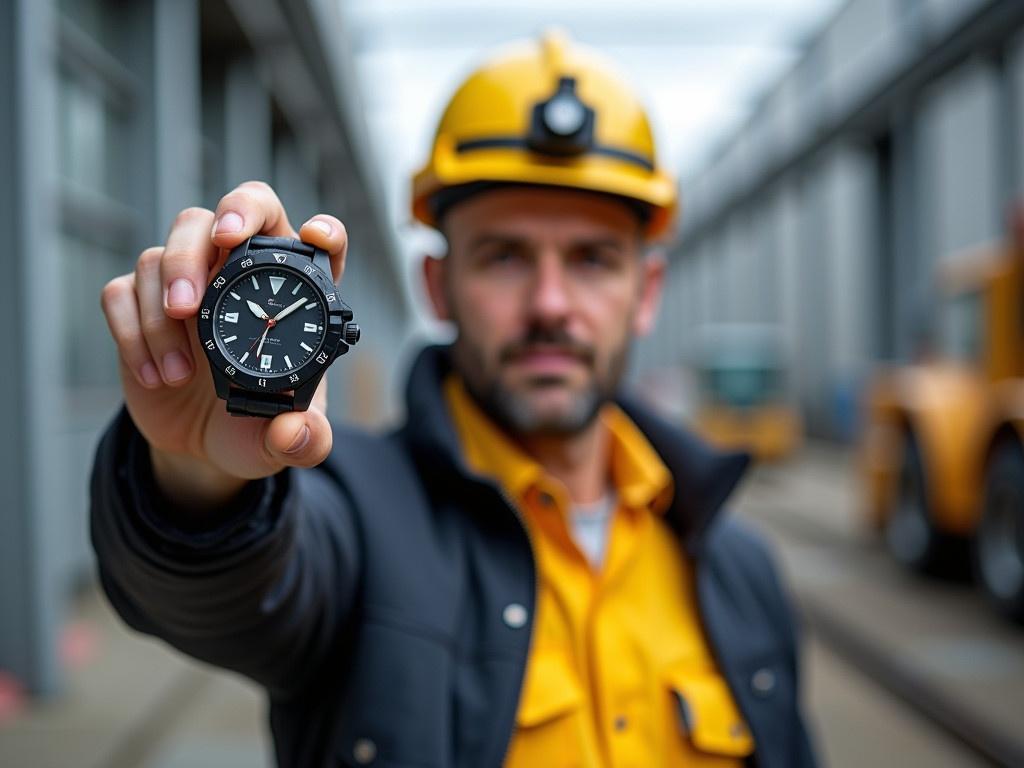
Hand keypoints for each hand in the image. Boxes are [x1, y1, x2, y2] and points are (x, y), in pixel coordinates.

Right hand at [100, 181, 349, 507]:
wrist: (201, 448)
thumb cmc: (253, 429)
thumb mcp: (286, 443)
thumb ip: (304, 440)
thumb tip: (295, 433)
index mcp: (293, 294)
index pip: (319, 239)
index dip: (322, 229)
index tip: (313, 237)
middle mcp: (240, 274)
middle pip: (229, 213)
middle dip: (217, 232)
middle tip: (199, 295)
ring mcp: (189, 282)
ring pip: (167, 246)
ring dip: (165, 308)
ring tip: (181, 370)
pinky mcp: (141, 303)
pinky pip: (123, 290)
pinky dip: (133, 332)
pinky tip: (157, 375)